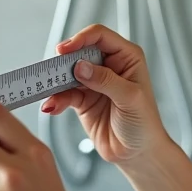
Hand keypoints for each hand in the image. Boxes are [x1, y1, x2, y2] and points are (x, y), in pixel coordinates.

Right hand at [39, 24, 172, 166]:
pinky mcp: (83, 100)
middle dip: (64, 61)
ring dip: (56, 81)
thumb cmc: (144, 124)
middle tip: (50, 70)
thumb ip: (105, 80)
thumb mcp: (130, 98)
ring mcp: (94, 82)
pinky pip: (64, 94)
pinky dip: (56, 99)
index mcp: (127, 57)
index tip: (64, 50)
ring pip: (68, 73)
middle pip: (80, 52)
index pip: (100, 36)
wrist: (138, 153)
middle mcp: (109, 66)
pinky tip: (52, 106)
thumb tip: (80, 66)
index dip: (81, 39)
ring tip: (46, 90)